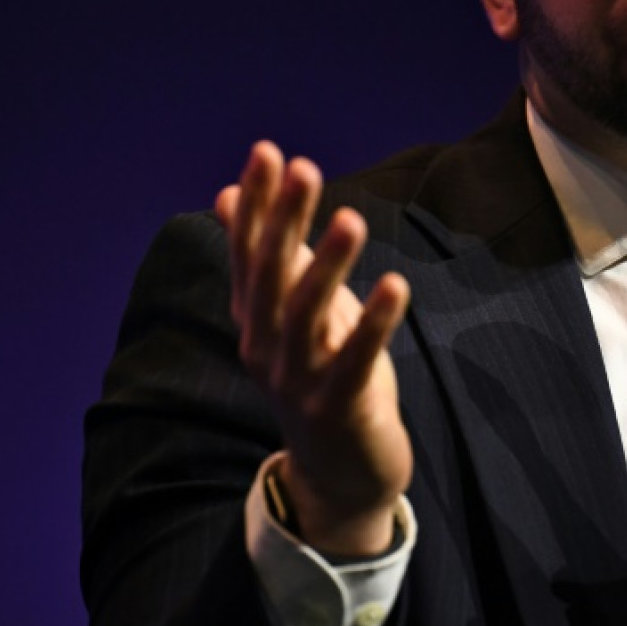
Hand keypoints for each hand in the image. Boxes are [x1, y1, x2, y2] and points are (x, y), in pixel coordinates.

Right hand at [215, 142, 411, 556]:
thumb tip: (230, 193)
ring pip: (306, 317)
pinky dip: (374, 323)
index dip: (259, 202)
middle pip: (271, 276)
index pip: (250, 251)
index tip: (267, 150)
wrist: (340, 475)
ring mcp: (297, 381)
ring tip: (351, 218)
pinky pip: (355, 360)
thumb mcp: (293, 315)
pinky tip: (396, 284)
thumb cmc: (321, 379)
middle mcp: (265, 347)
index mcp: (256, 320)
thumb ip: (267, 257)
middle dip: (286, 220)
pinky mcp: (337, 409)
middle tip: (304, 167)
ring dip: (327, 266)